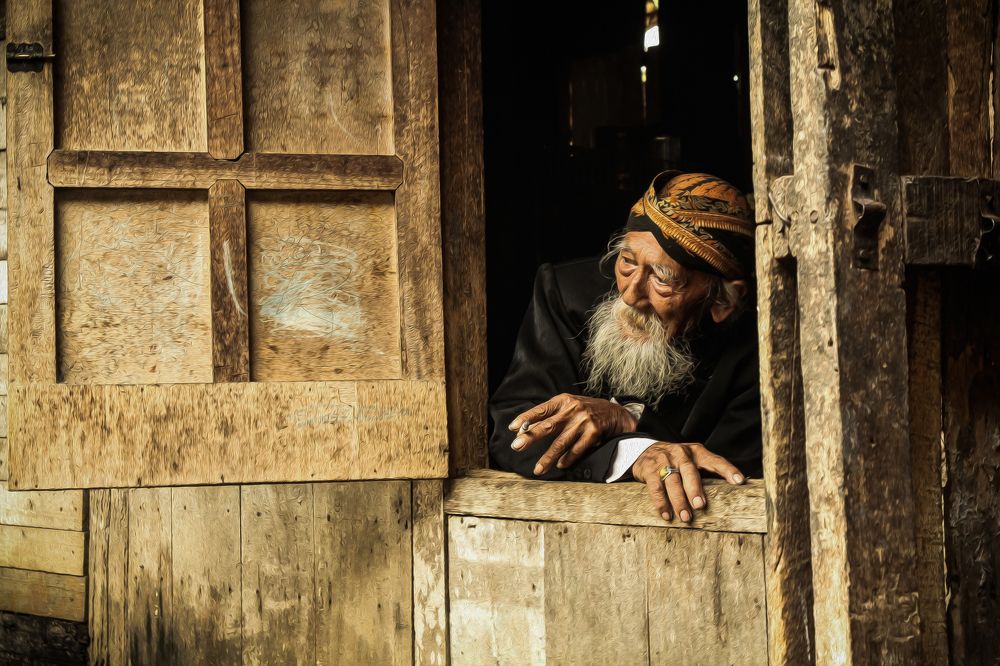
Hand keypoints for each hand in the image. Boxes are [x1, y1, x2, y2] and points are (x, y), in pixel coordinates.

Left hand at [508, 394, 637, 474]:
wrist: (616, 413)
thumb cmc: (586, 410)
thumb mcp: (569, 406)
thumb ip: (550, 416)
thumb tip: (525, 429)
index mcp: (563, 400)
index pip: (541, 410)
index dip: (526, 418)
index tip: (513, 428)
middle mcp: (573, 409)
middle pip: (548, 426)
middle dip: (531, 437)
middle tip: (517, 446)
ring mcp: (584, 421)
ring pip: (561, 442)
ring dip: (548, 457)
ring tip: (538, 469)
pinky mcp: (594, 432)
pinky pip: (577, 449)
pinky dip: (567, 459)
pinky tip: (559, 465)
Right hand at [631, 442, 744, 521]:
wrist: (645, 451)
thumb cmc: (676, 461)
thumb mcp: (692, 460)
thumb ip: (706, 472)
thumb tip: (729, 494)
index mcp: (697, 452)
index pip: (714, 460)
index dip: (727, 470)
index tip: (739, 481)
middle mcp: (681, 454)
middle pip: (689, 471)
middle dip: (694, 489)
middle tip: (700, 505)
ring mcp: (664, 461)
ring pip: (672, 481)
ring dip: (678, 500)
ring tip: (685, 516)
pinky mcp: (650, 470)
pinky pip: (656, 488)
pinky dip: (661, 502)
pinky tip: (666, 514)